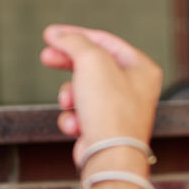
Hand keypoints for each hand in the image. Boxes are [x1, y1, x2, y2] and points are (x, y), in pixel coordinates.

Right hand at [39, 24, 162, 166]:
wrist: (109, 154)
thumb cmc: (111, 111)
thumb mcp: (91, 61)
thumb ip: (74, 41)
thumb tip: (58, 34)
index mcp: (141, 68)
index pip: (105, 41)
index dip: (76, 35)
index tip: (52, 35)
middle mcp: (135, 88)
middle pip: (92, 65)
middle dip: (67, 63)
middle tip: (47, 57)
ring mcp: (120, 110)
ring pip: (82, 91)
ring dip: (69, 96)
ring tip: (70, 103)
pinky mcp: (105, 128)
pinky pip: (80, 114)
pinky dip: (73, 118)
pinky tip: (77, 126)